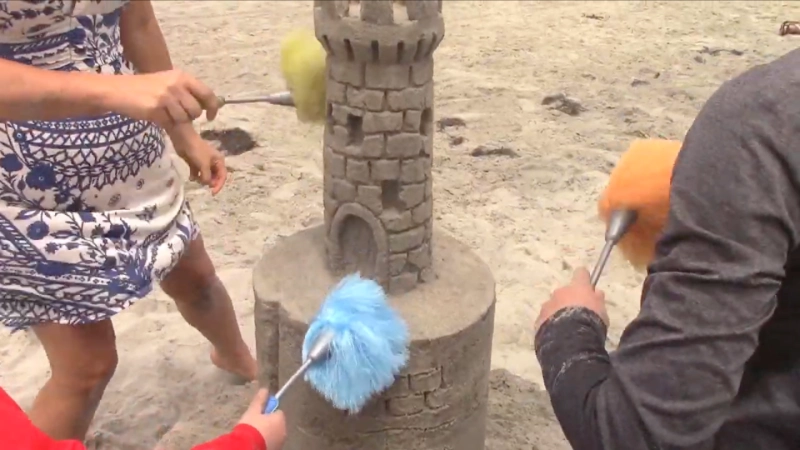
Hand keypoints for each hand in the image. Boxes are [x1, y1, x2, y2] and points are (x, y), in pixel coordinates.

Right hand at [104, 69, 219, 127]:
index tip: (211, 117)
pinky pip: (170, 123)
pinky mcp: (156, 108)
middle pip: (196, 110)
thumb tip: (209, 107)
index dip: (213, 107)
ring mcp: (166, 96)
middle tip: (176, 113)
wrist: (119, 90)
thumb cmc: (146, 88)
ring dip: (176, 120)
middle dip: (190, 116)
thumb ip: (187, 92)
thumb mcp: (169, 83)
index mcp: (182, 77)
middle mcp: (176, 85)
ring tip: (164, 113)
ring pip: (184, 118)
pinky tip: (156, 116)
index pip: (207, 93)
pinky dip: (165, 123)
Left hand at [169, 126, 226, 194]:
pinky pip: (197, 174)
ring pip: (206, 176)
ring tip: (196, 179)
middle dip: (210, 182)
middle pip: (215, 177)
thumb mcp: (204, 165)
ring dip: (202, 180)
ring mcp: (204, 163)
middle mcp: (213, 163)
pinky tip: (191, 177)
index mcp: (219, 161)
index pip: (222, 176)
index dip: (219, 185)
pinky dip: (195, 177)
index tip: (212, 193)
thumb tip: (208, 184)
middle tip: (203, 185)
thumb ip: (207, 177)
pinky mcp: (195, 164)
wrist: (183, 140)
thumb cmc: (197, 151)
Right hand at [238, 389, 286, 449]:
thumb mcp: (253, 411)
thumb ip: (260, 400)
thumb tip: (265, 389)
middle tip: (255, 424)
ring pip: (274, 433)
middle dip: (268, 422)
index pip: (277, 411)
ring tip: (255, 433)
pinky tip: (257, 441)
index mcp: (280, 420)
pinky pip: (272, 441)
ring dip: (267, 432)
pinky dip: (266, 440)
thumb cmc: (251, 427)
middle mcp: (284, 431)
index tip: (259, 414)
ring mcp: (280, 442)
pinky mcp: (276, 449)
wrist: (247, 447)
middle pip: (277, 423)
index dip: (268, 412)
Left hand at [534, 268, 608, 331]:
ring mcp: (548, 303)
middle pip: (565, 292)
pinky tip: (557, 333)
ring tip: (566, 327)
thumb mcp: (602, 310)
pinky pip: (546, 317)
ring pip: (554, 304)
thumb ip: (597, 300)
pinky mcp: (540, 317)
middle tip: (577, 314)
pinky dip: (551, 322)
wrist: (570, 337)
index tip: (586, 285)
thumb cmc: (590, 320)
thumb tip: (595, 293)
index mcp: (578, 287)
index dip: (584, 278)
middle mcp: (561, 291)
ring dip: (559, 311)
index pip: (581, 273)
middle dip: (570, 300)